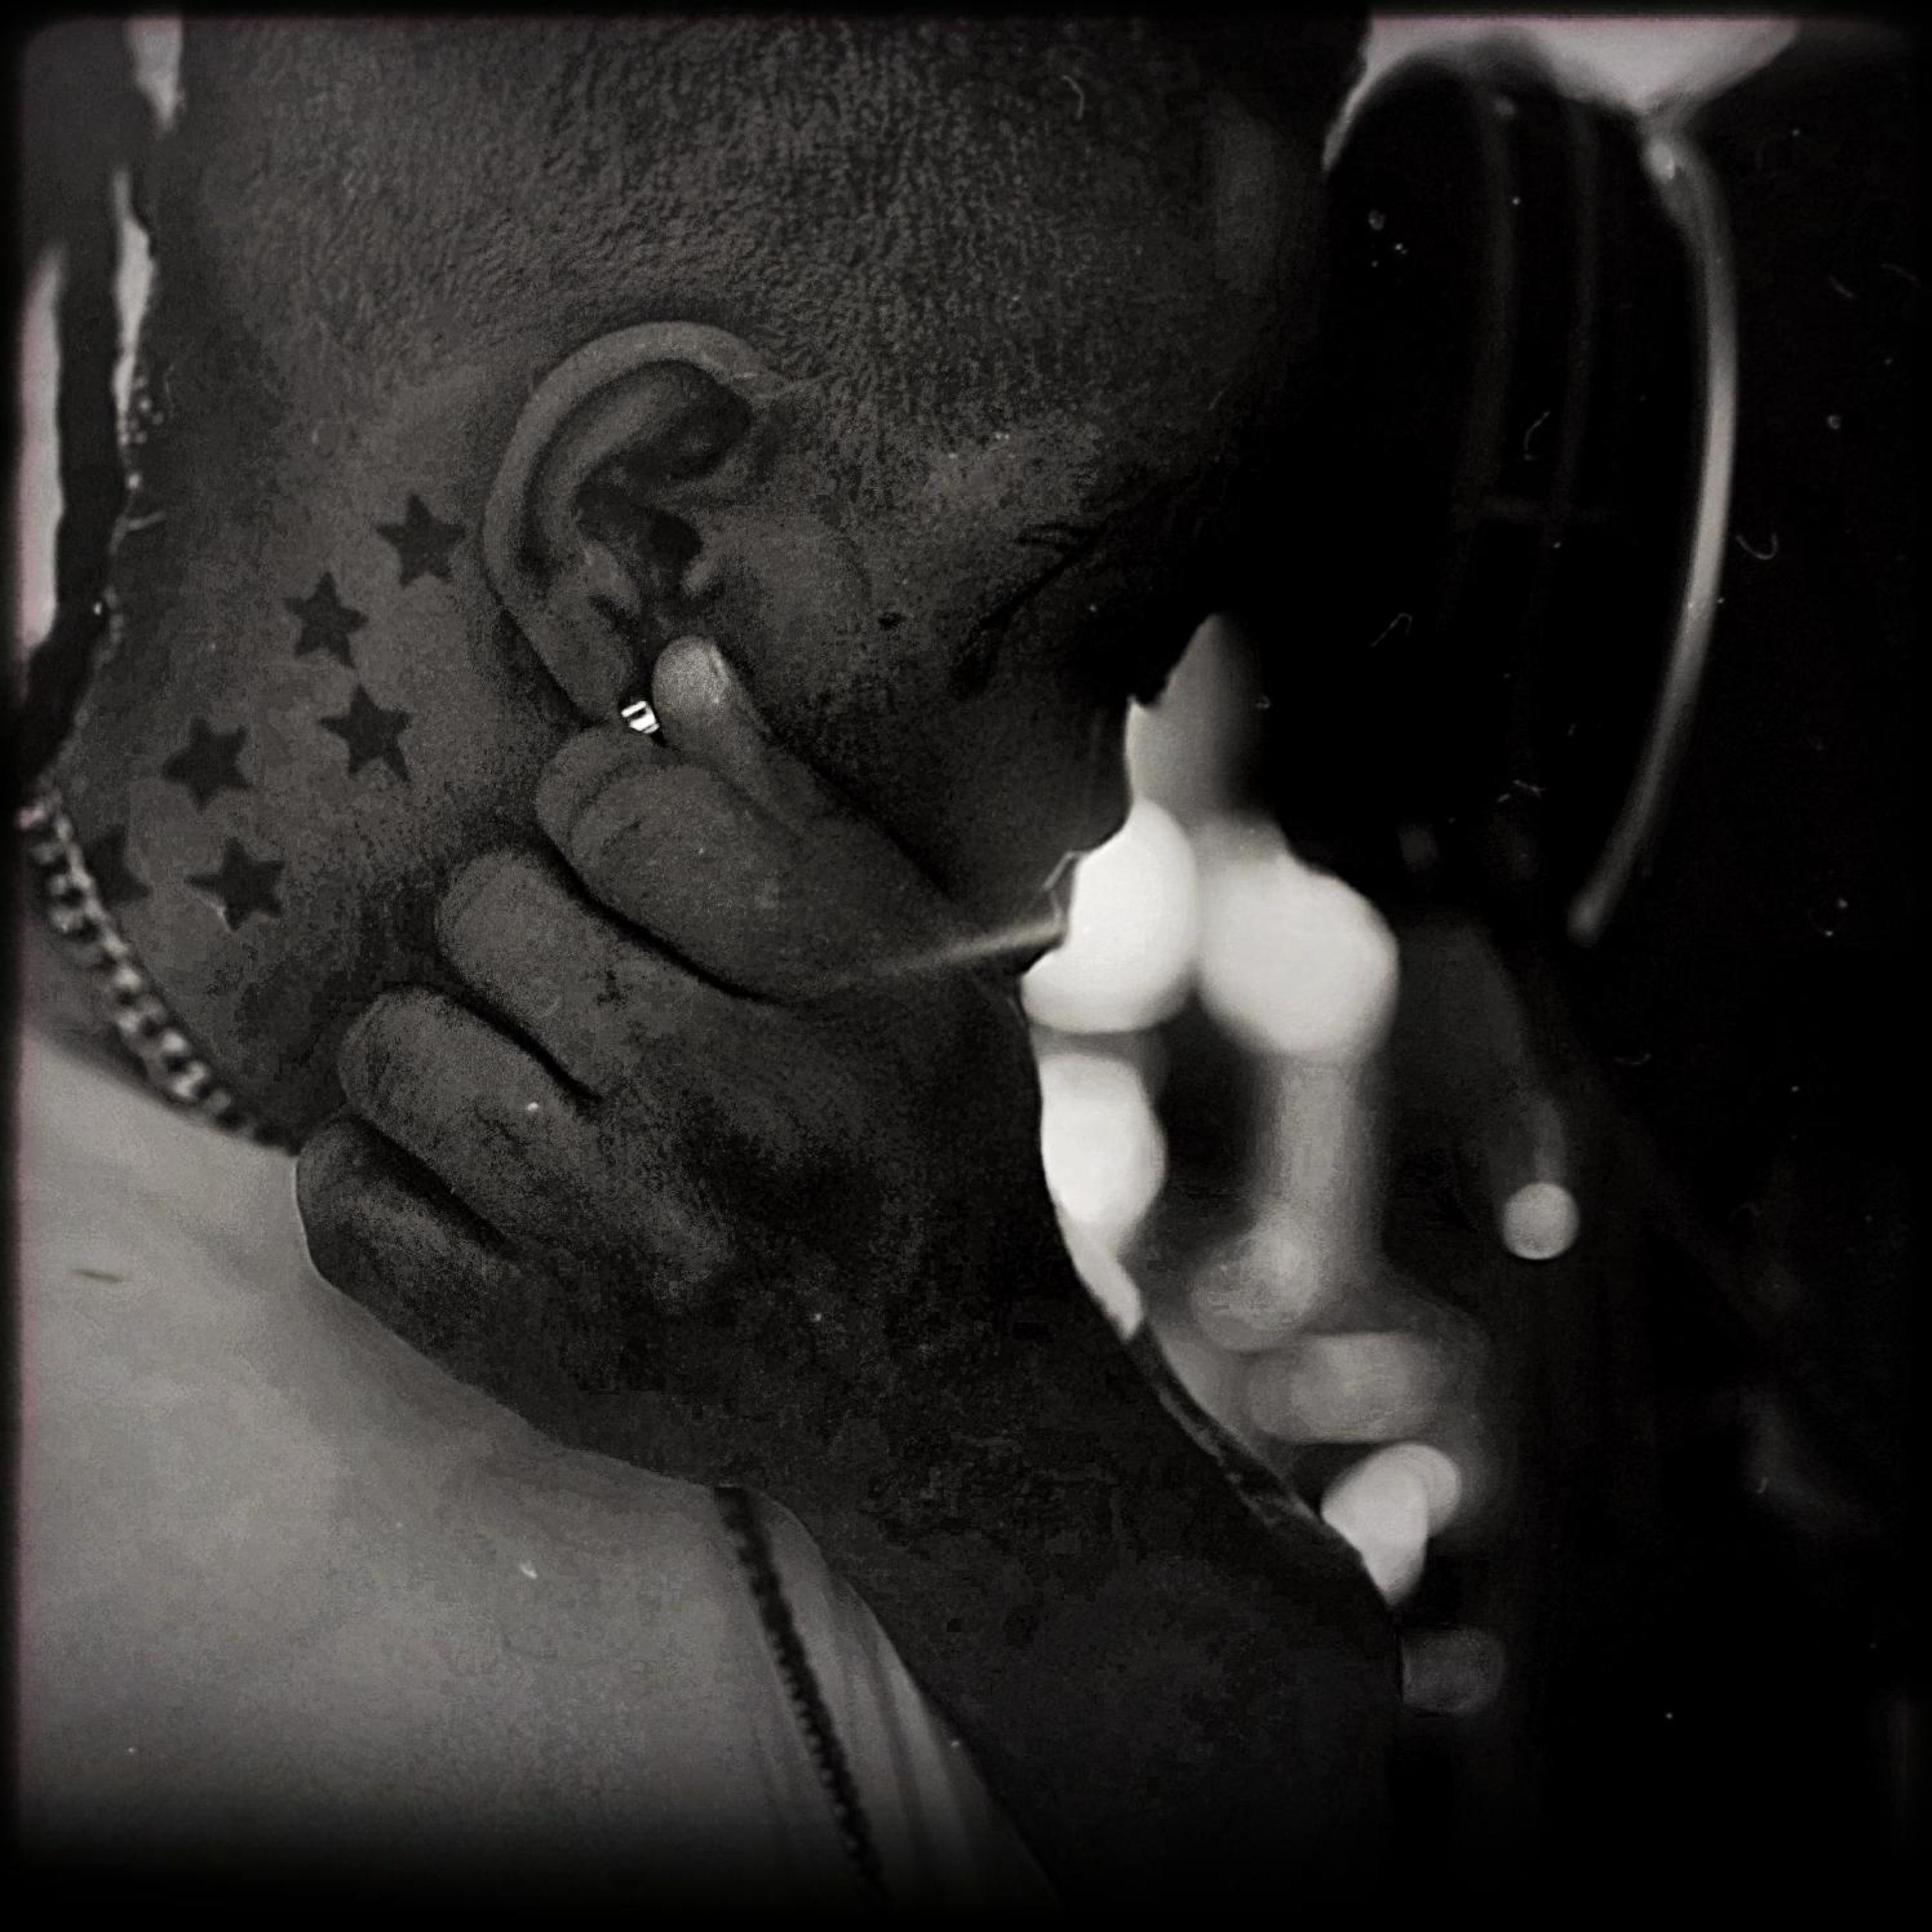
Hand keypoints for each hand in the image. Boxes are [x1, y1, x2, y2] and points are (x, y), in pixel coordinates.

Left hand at [295, 637, 1074, 1499]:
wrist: (936, 1392)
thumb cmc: (935, 1148)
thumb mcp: (927, 967)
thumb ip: (798, 812)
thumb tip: (670, 665)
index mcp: (838, 1002)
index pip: (618, 814)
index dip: (588, 792)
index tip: (610, 830)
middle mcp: (721, 1117)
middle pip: (488, 911)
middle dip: (518, 910)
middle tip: (572, 959)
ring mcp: (613, 1246)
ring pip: (398, 1046)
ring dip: (437, 1026)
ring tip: (512, 1055)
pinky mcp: (533, 1350)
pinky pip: (348, 1209)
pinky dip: (371, 1157)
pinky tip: (452, 1149)